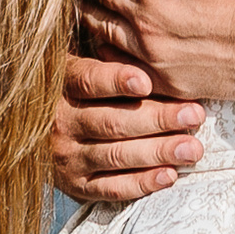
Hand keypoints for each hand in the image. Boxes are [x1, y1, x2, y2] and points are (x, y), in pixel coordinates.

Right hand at [47, 55, 206, 202]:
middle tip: (194, 115)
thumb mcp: (81, 64)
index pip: (87, 80)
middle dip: (157, 119)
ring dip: (158, 152)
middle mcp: (60, 122)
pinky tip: (169, 175)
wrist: (40, 133)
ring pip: (116, 155)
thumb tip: (155, 45)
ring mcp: (67, 157)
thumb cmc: (79, 90)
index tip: (145, 81)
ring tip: (191, 148)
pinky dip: (142, 183)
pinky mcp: (76, 186)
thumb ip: (108, 56)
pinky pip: (111, 188)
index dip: (115, 81)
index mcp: (61, 85)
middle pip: (111, 121)